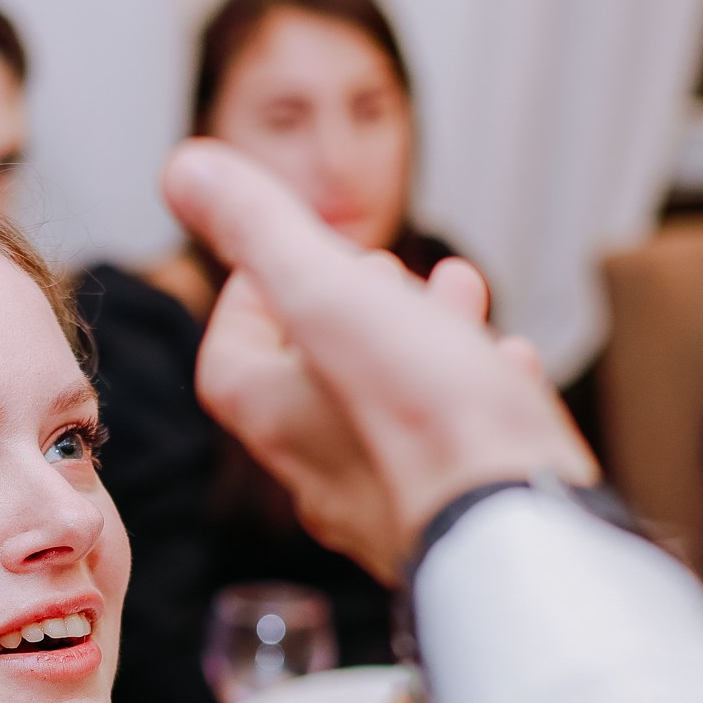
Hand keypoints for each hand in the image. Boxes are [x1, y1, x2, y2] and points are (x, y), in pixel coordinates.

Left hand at [162, 139, 595, 581]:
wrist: (518, 534)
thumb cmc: (425, 419)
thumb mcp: (331, 296)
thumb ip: (261, 231)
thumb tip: (185, 167)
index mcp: (279, 423)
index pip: (230, 363)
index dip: (246, 302)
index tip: (280, 255)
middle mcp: (324, 477)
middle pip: (312, 384)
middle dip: (346, 308)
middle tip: (377, 268)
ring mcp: (393, 508)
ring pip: (389, 412)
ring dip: (415, 341)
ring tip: (457, 292)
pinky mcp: (461, 521)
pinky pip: (453, 450)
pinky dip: (472, 395)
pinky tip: (511, 365)